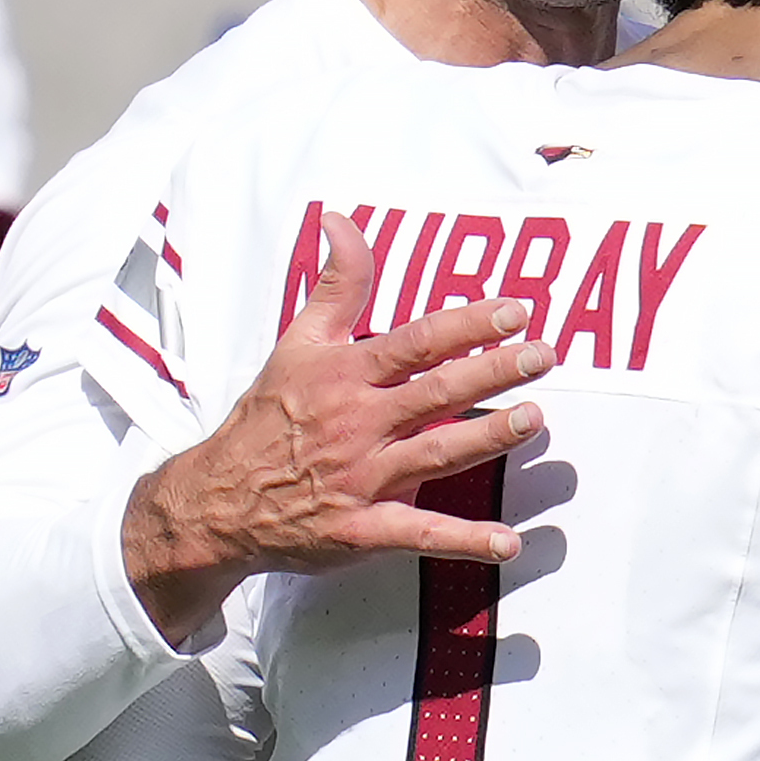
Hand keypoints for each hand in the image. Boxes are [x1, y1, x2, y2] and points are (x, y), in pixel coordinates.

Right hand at [121, 212, 550, 641]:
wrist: (218, 498)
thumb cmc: (268, 416)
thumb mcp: (296, 343)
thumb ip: (336, 286)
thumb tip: (341, 219)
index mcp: (344, 375)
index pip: (415, 342)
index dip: (468, 324)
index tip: (516, 310)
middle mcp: (356, 423)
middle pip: (435, 392)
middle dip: (493, 371)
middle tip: (541, 356)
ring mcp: (360, 478)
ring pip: (434, 455)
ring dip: (487, 439)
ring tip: (533, 421)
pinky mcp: (360, 529)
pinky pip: (418, 533)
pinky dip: (463, 540)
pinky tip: (508, 542)